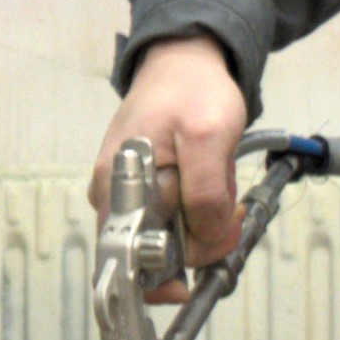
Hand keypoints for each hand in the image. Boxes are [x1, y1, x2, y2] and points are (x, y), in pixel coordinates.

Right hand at [91, 32, 250, 280]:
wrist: (186, 60)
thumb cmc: (192, 90)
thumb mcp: (209, 138)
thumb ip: (205, 196)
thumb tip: (206, 244)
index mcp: (116, 186)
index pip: (128, 258)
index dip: (163, 277)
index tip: (194, 278)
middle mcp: (111, 196)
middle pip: (151, 253)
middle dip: (196, 242)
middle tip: (227, 213)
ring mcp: (126, 193)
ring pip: (168, 238)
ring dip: (202, 224)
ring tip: (217, 181)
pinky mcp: (143, 189)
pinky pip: (173, 219)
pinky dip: (198, 210)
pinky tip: (210, 183)